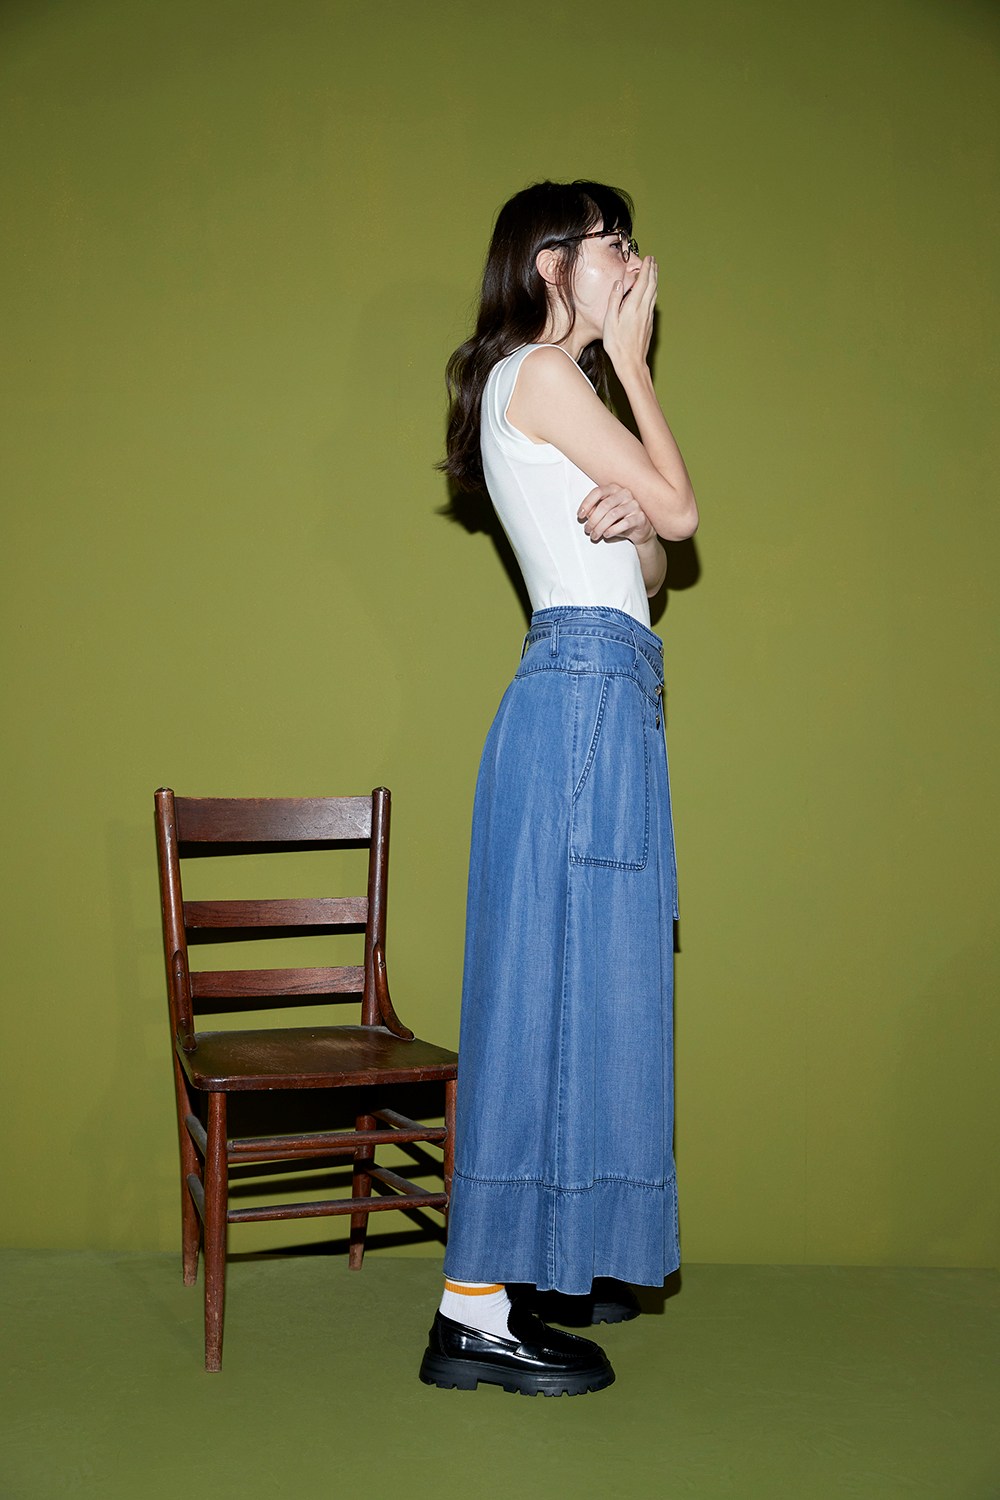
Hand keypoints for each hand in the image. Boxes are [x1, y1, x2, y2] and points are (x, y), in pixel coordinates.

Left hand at [577, 484, 655, 545]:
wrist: (640, 529)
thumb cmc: (620, 519)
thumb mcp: (605, 514)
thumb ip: (595, 510)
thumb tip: (586, 513)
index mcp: (615, 489)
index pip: (598, 492)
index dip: (587, 503)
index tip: (580, 516)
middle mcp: (625, 494)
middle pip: (604, 505)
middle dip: (593, 519)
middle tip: (587, 530)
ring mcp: (634, 505)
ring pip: (613, 515)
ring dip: (600, 527)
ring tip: (595, 535)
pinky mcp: (640, 517)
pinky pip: (624, 523)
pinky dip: (612, 530)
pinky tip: (606, 534)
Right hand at [602, 255, 656, 377]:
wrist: (631, 363)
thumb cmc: (618, 345)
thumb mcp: (610, 322)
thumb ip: (614, 300)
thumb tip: (619, 283)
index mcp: (633, 307)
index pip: (643, 282)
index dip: (646, 269)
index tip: (648, 258)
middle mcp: (644, 310)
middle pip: (652, 285)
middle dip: (653, 271)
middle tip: (653, 260)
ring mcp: (648, 317)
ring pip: (654, 293)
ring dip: (655, 280)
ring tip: (654, 271)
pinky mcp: (650, 323)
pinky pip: (653, 302)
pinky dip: (653, 291)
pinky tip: (651, 291)